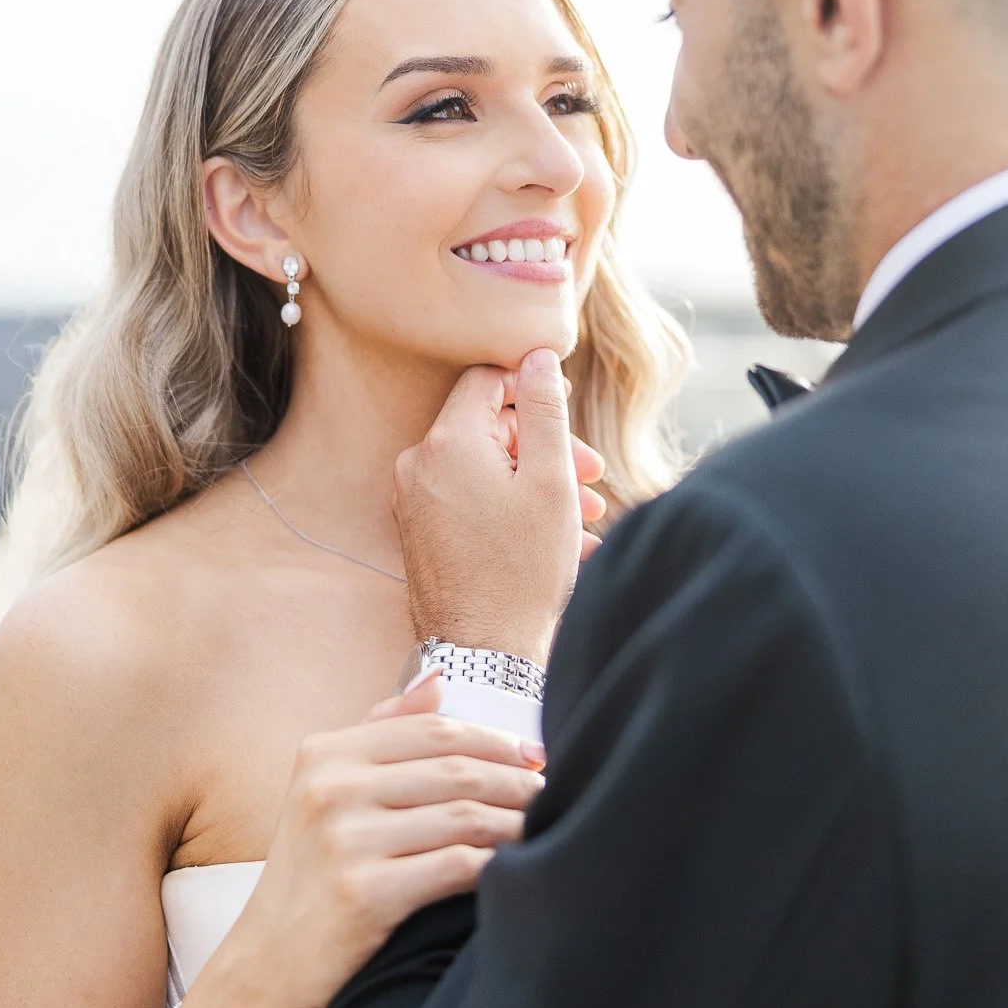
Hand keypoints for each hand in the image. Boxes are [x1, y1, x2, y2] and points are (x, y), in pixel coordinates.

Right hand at [218, 672, 545, 1007]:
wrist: (267, 965)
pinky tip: (519, 867)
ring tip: (545, 827)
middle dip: (516, 779)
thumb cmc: (309, 876)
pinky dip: (498, 864)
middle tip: (551, 791)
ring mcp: (345, 841)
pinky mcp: (364, 894)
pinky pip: (457, 866)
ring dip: (518, 821)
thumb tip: (439, 680)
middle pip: (455, 769)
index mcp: (324, 754)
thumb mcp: (325, 792)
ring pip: (465, 816)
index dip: (493, 739)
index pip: (431, 730)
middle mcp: (331, 789)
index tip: (533, 755)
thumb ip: (378, 732)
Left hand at [394, 348, 605, 665]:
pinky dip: (510, 509)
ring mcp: (414, 501)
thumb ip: (544, 409)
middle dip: (546, 448)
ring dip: (536, 483)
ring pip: (484, 468)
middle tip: (593, 478)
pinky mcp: (419, 533)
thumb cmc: (522, 569)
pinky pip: (470, 502)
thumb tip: (538, 355)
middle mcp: (418, 465)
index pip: (488, 381)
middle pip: (489, 428)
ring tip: (584, 516)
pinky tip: (556, 539)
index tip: (568, 413)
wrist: (483, 652)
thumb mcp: (550, 480)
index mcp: (447, 442)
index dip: (533, 390)